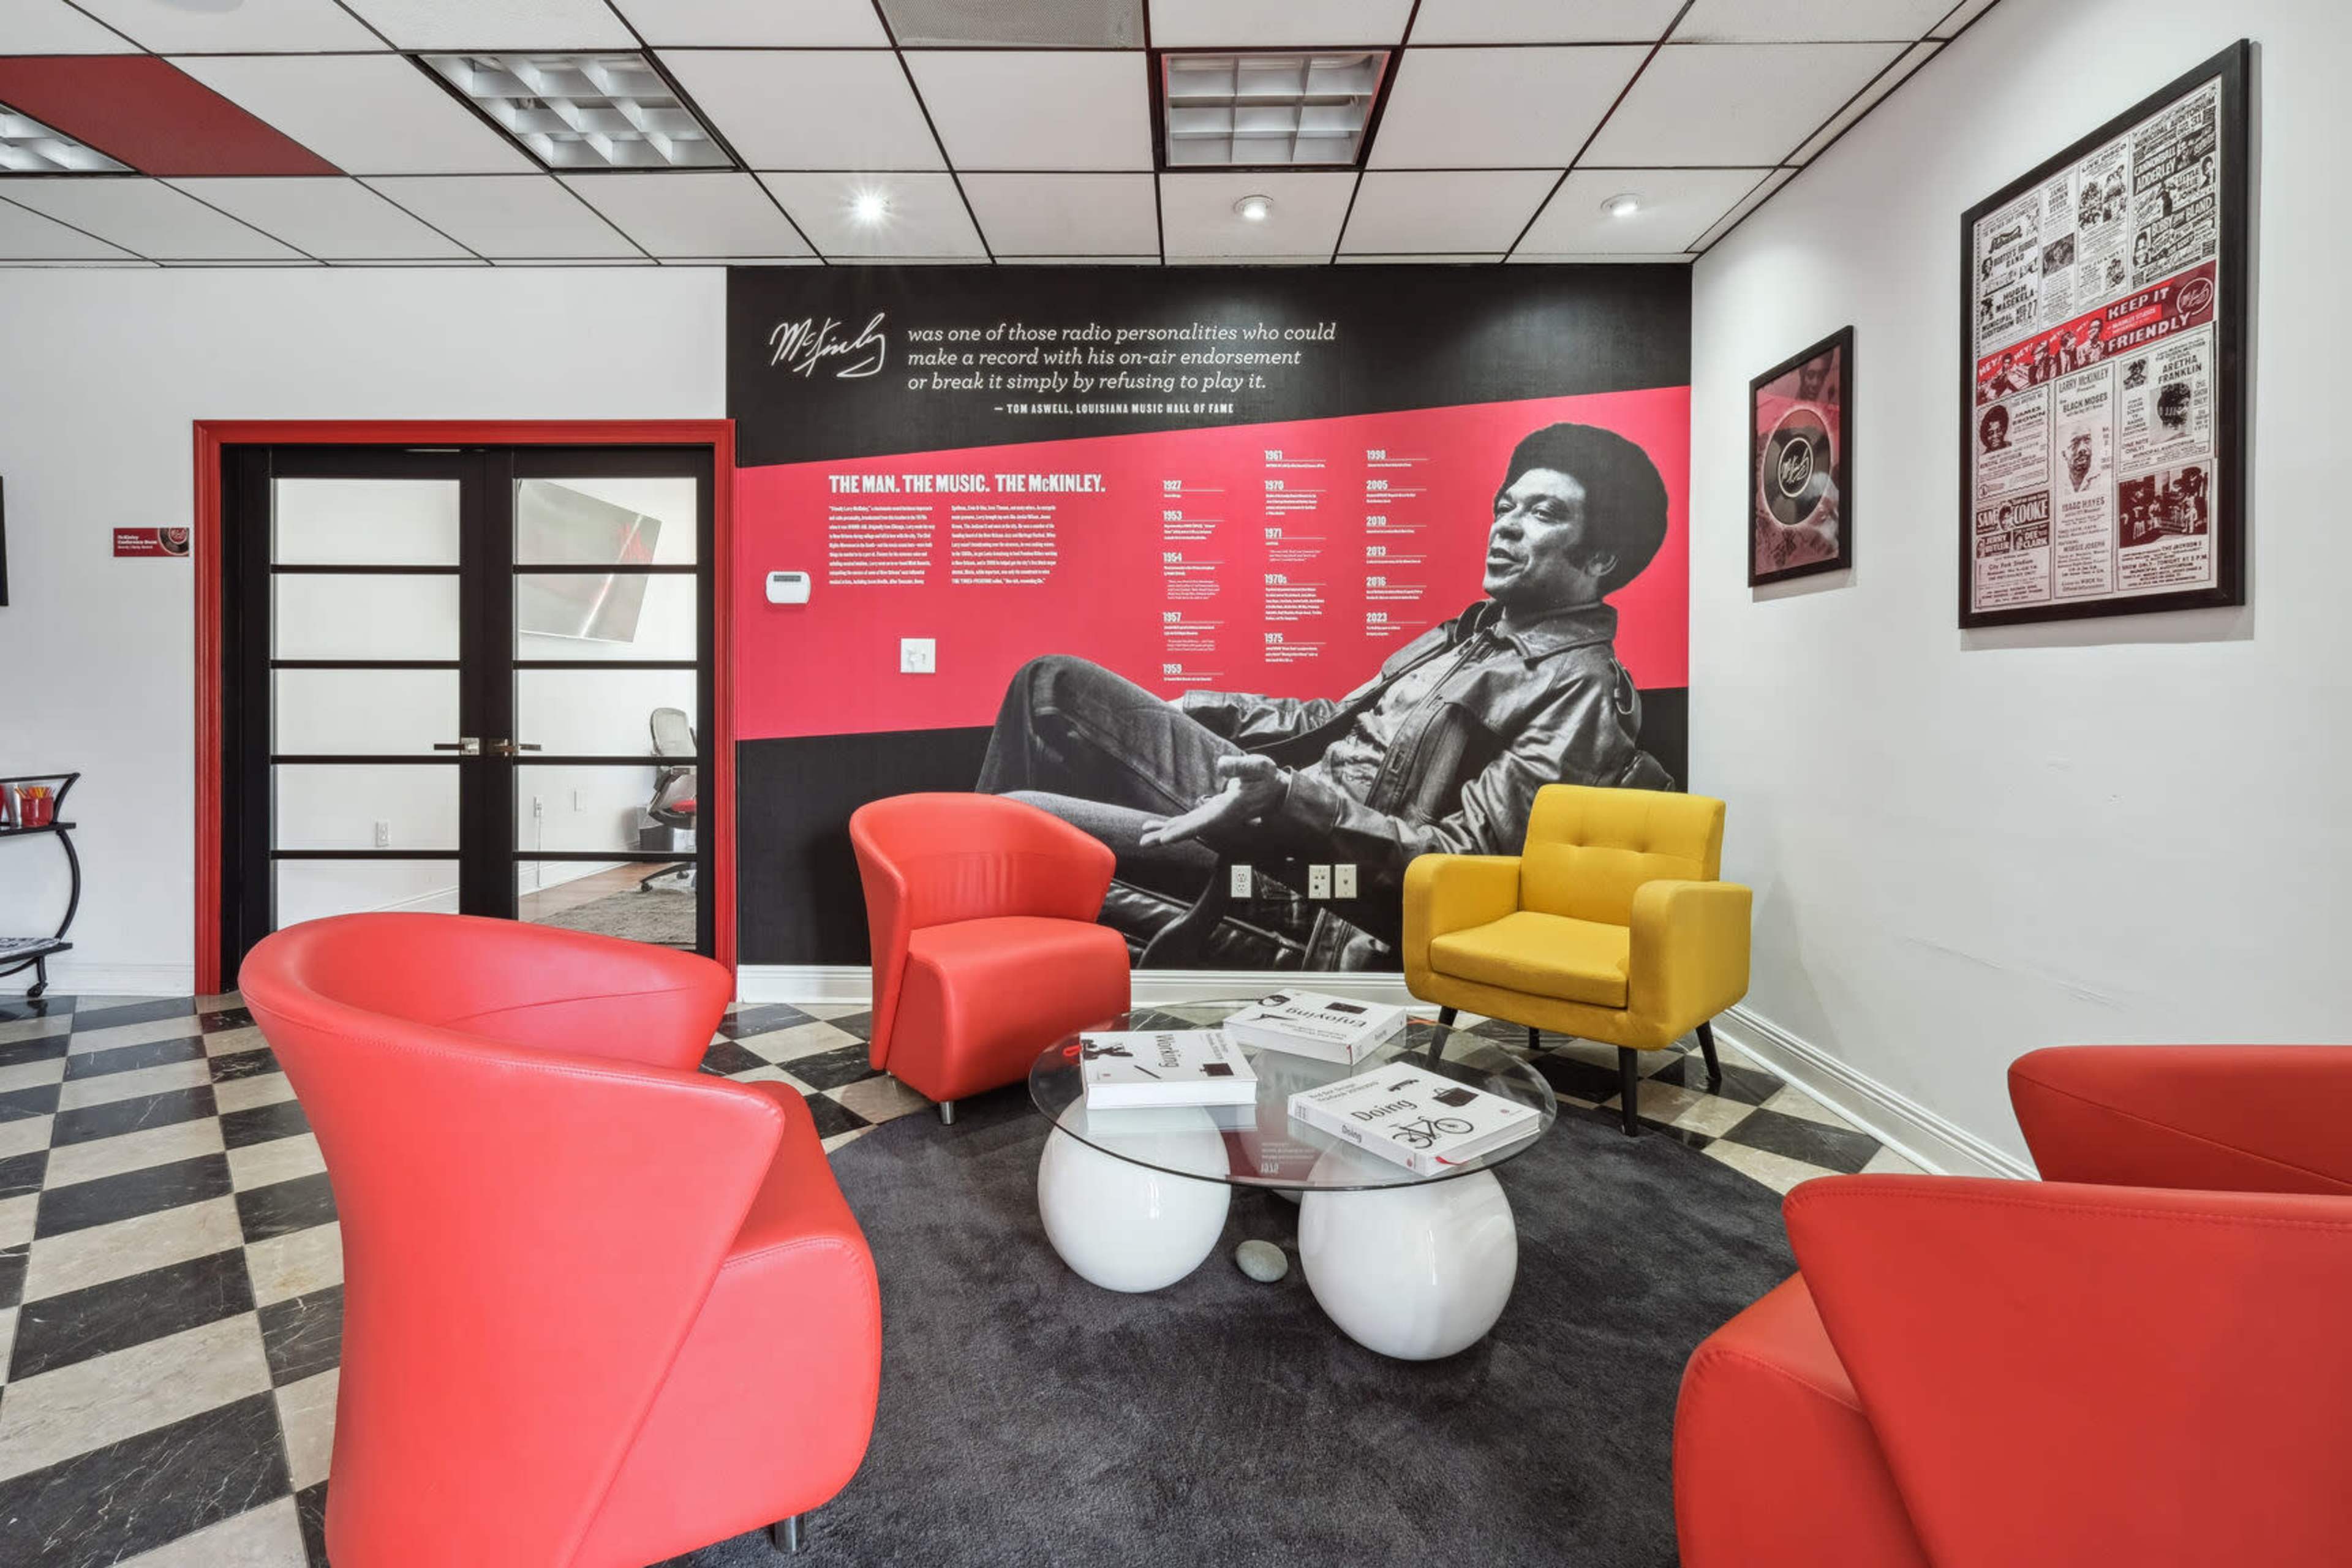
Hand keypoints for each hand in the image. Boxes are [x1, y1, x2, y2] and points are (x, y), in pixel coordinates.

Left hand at [1139, 755, 1287, 847]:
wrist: (1276, 792)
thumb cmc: (1268, 778)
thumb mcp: (1261, 767)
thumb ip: (1242, 766)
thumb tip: (1221, 765)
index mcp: (1228, 810)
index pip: (1202, 824)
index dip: (1182, 831)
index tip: (1164, 840)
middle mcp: (1219, 818)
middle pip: (1189, 829)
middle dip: (1166, 836)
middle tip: (1143, 842)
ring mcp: (1214, 816)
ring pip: (1186, 826)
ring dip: (1165, 831)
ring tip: (1144, 836)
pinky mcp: (1212, 813)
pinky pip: (1190, 821)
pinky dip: (1174, 824)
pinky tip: (1159, 826)